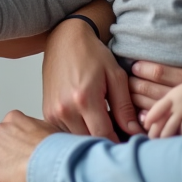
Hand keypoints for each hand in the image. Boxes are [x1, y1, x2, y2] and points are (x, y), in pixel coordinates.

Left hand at [0, 110, 56, 181]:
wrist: (51, 162)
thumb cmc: (56, 149)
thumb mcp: (50, 129)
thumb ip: (38, 129)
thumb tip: (43, 135)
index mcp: (14, 118)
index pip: (8, 128)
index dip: (14, 141)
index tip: (21, 150)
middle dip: (4, 152)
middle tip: (16, 164)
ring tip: (10, 174)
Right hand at [42, 17, 141, 140]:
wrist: (64, 40)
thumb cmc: (92, 54)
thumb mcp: (115, 75)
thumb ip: (124, 106)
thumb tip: (134, 131)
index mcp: (84, 99)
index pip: (104, 135)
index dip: (119, 142)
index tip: (129, 141)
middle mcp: (65, 109)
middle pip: (89, 141)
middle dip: (106, 141)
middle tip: (119, 133)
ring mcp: (53, 112)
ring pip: (77, 139)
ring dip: (91, 136)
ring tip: (103, 123)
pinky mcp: (47, 113)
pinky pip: (66, 132)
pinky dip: (79, 131)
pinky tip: (88, 119)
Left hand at [141, 79, 181, 137]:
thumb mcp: (178, 94)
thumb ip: (168, 104)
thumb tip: (157, 115)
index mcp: (169, 98)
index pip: (155, 109)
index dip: (149, 119)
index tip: (146, 126)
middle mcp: (174, 105)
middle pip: (160, 122)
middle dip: (155, 133)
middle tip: (153, 141)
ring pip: (169, 129)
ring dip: (165, 138)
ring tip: (163, 145)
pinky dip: (181, 138)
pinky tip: (180, 142)